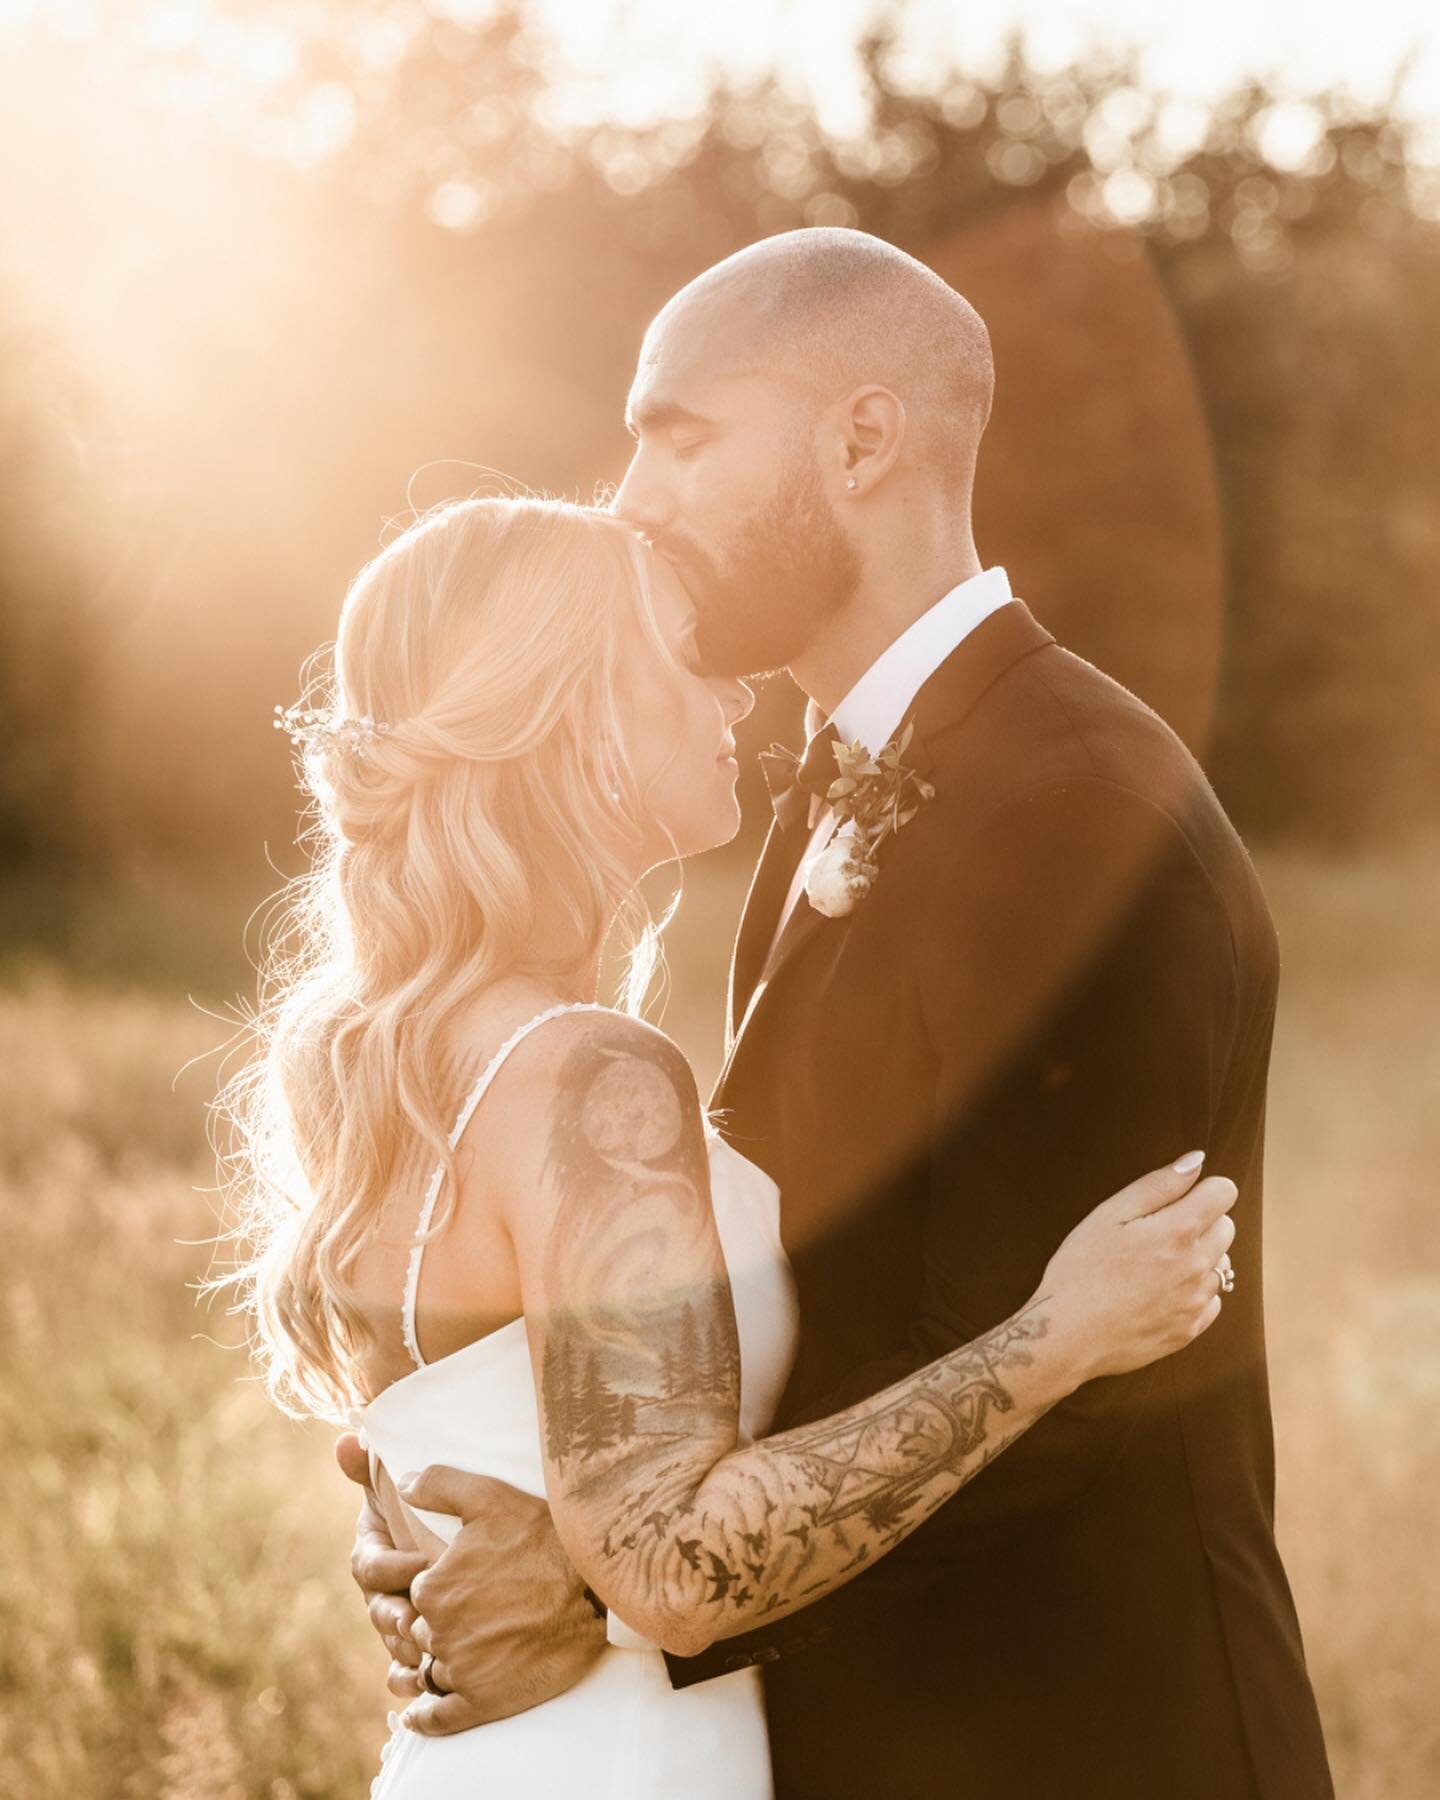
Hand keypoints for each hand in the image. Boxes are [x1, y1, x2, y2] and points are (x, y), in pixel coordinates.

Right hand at [337, 1432, 426, 1684]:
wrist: (479, 1540)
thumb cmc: (437, 1509)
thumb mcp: (413, 1487)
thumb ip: (376, 1466)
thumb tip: (345, 1440)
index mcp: (375, 1553)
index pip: (369, 1566)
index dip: (390, 1567)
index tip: (420, 1563)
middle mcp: (382, 1590)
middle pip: (378, 1611)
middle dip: (395, 1618)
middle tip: (418, 1620)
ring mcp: (399, 1618)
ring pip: (392, 1643)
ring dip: (405, 1651)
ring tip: (426, 1654)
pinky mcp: (421, 1643)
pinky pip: (406, 1671)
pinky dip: (410, 1681)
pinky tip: (422, 1688)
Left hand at [396, 1465, 606, 1735]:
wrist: (596, 1586)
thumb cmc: (543, 1536)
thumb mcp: (489, 1496)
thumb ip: (437, 1484)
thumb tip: (401, 1485)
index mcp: (432, 1586)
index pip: (416, 1595)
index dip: (436, 1588)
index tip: (462, 1583)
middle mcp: (439, 1632)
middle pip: (423, 1634)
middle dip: (437, 1626)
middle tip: (470, 1615)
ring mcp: (461, 1670)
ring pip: (431, 1672)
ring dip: (435, 1666)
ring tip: (455, 1656)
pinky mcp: (484, 1701)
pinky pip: (440, 1719)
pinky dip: (425, 1719)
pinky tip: (417, 1716)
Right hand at [1038, 1152, 1238, 1386]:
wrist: (1067, 1336)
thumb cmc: (1081, 1269)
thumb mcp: (1110, 1214)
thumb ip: (1158, 1185)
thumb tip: (1197, 1161)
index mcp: (1179, 1231)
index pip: (1225, 1192)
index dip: (1202, 1188)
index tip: (1177, 1198)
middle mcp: (1198, 1266)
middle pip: (1227, 1227)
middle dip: (1201, 1221)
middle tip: (1156, 1232)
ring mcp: (1197, 1302)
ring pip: (1220, 1265)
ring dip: (1198, 1258)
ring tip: (1153, 1266)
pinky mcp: (1190, 1330)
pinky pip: (1211, 1300)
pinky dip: (1192, 1291)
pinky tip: (1156, 1293)